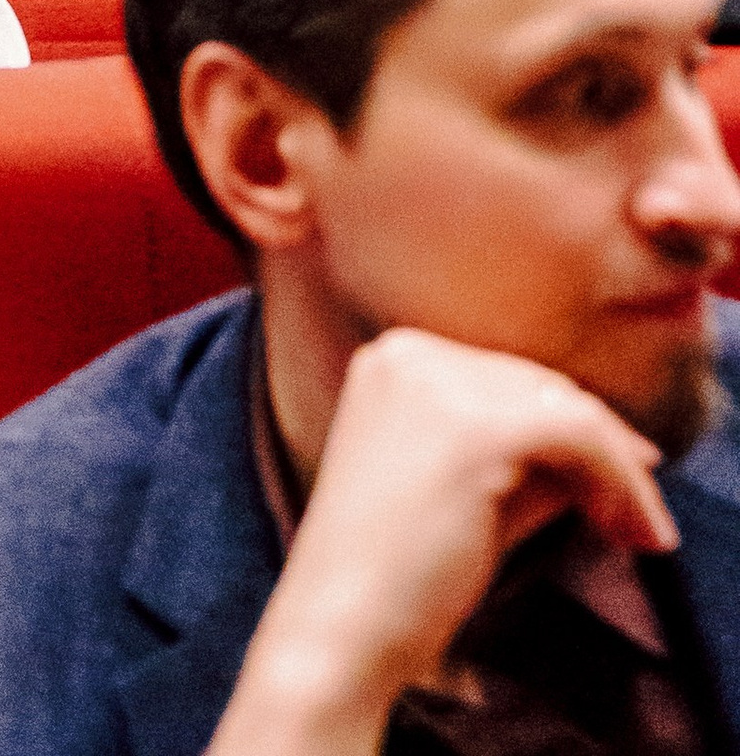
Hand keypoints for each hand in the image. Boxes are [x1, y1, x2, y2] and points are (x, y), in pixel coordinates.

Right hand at [208, 327, 678, 754]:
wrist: (341, 628)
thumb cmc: (397, 578)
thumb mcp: (465, 495)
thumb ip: (526, 460)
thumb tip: (609, 452)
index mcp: (394, 358)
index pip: (509, 379)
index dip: (573, 426)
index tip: (622, 476)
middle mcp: (410, 353)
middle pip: (541, 387)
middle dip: (602, 448)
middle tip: (638, 514)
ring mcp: (439, 384)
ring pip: (568, 410)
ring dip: (619, 471)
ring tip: (638, 530)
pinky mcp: (474, 428)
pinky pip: (579, 439)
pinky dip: (620, 482)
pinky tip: (633, 530)